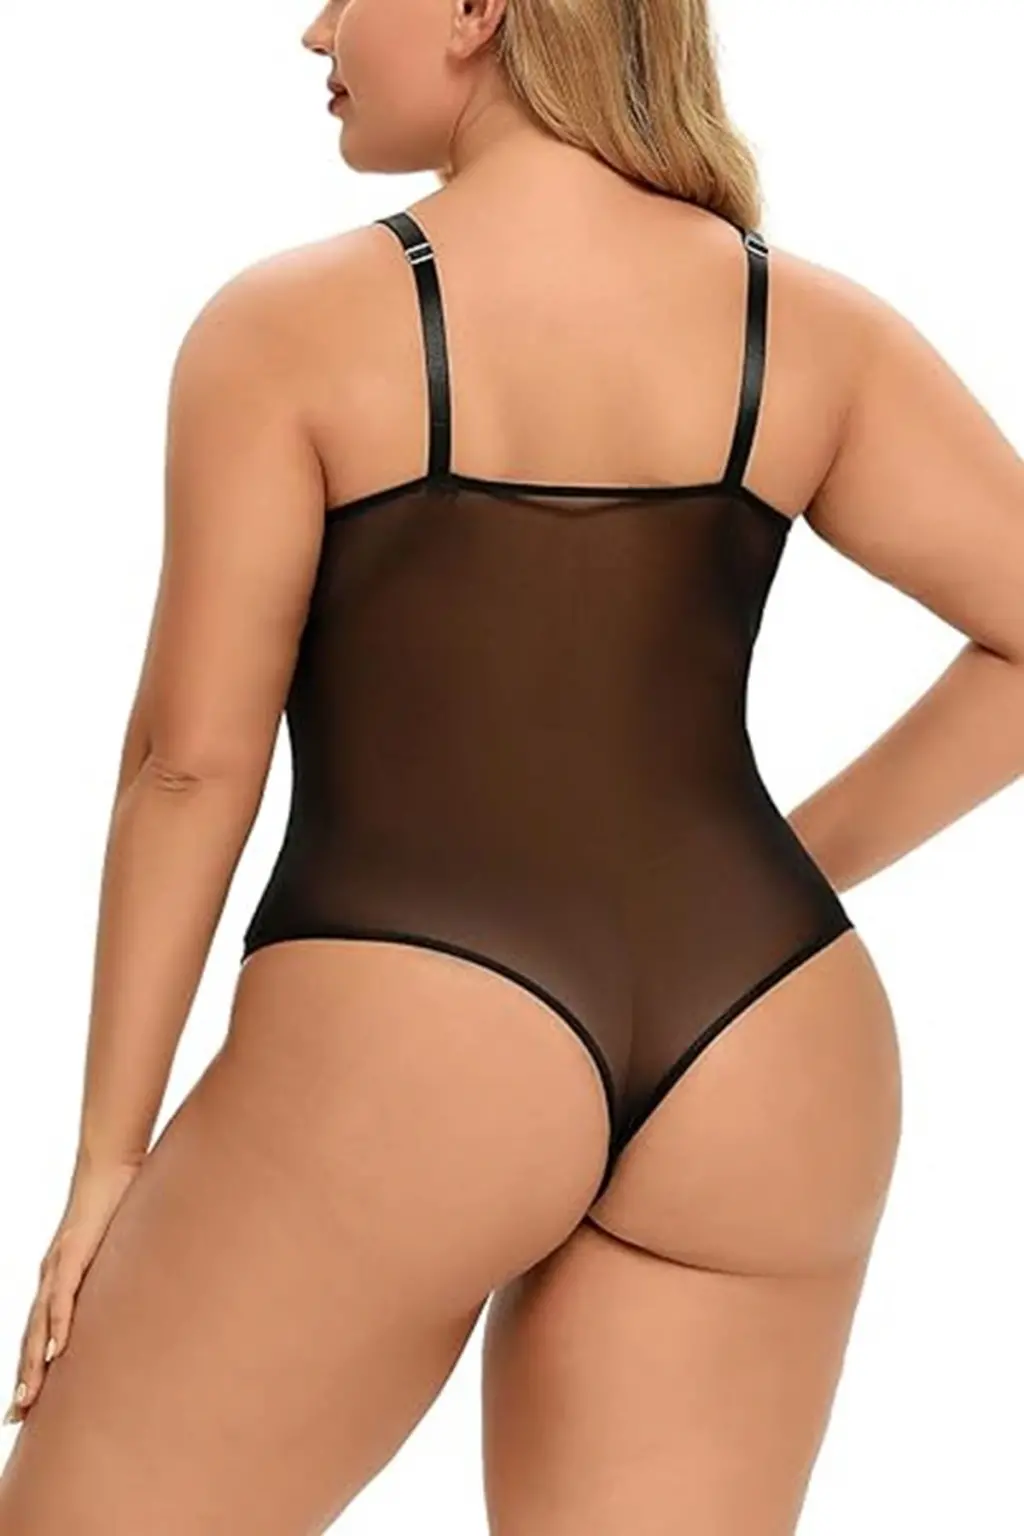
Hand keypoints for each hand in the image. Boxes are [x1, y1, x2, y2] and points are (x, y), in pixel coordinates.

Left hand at [3, 1156, 143, 1425]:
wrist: (111, 1163)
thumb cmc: (118, 1200)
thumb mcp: (117, 1247)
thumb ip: (118, 1272)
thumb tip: (137, 1295)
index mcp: (60, 1277)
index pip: (39, 1330)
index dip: (31, 1366)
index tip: (27, 1403)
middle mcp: (51, 1274)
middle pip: (31, 1337)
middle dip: (24, 1378)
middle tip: (17, 1418)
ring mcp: (59, 1263)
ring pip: (39, 1324)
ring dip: (32, 1364)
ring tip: (28, 1399)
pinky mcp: (73, 1250)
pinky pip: (63, 1295)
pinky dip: (57, 1325)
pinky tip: (56, 1350)